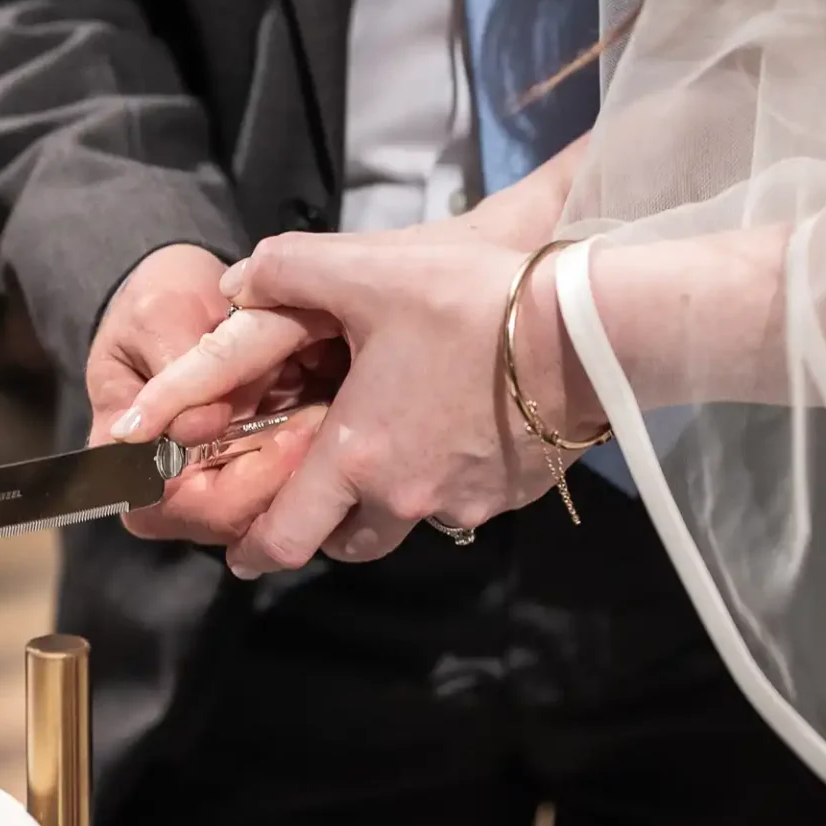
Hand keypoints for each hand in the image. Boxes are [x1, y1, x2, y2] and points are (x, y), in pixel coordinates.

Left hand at [112, 233, 606, 576]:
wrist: (588, 331)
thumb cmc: (472, 301)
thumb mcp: (368, 270)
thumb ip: (288, 269)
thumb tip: (237, 282)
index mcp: (357, 455)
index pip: (287, 535)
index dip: (254, 551)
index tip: (238, 556)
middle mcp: (406, 497)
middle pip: (347, 542)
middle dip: (324, 527)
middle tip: (316, 500)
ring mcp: (465, 502)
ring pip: (407, 523)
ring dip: (388, 503)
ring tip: (392, 453)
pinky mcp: (512, 496)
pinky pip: (462, 502)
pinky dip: (446, 480)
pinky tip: (455, 432)